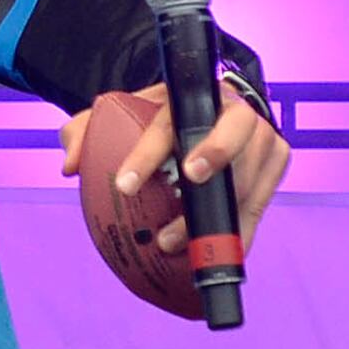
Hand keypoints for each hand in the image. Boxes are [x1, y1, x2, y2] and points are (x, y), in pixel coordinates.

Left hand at [63, 83, 291, 258]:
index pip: (168, 120)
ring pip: (250, 170)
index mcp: (188, 94)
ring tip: (175, 242)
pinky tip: (213, 254)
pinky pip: (262, 199)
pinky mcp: (277, 160)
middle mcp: (232, 108)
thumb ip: (84, 132)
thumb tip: (71, 165)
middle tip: (186, 187)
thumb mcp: (115, 116)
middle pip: (234, 129)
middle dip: (215, 156)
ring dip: (217, 212)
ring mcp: (262, 133)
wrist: (205, 112)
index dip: (147, 154)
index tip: (124, 185)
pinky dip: (240, 230)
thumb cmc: (156, 118)